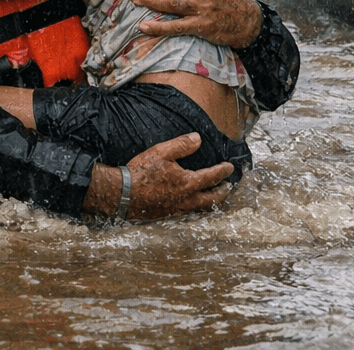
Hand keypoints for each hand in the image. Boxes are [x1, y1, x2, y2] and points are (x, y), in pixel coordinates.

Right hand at [92, 133, 235, 219]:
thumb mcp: (162, 152)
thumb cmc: (141, 173)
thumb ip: (182, 145)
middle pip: (212, 199)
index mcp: (188, 183)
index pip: (212, 177)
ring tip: (213, 197)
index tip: (230, 167)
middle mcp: (186, 199)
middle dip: (223, 192)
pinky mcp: (166, 214)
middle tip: (228, 187)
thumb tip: (198, 139)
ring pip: (200, 208)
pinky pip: (187, 212)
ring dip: (210, 202)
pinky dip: (195, 207)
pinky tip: (190, 203)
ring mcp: (177, 209)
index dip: (223, 171)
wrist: (123, 194)